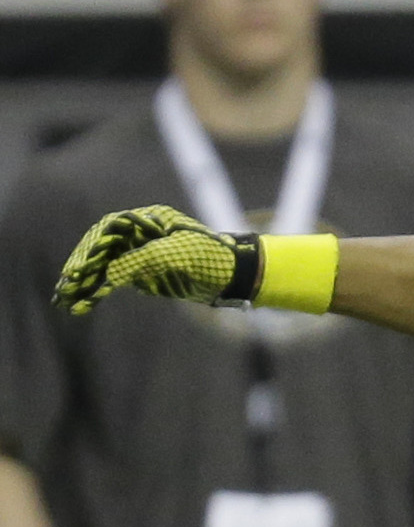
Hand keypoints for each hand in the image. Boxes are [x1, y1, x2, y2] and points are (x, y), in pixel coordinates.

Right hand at [52, 205, 252, 313]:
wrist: (235, 275)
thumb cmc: (211, 257)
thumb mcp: (177, 255)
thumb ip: (142, 260)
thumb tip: (110, 274)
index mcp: (150, 221)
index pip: (111, 228)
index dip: (92, 247)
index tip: (80, 267)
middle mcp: (141, 235)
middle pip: (102, 247)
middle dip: (82, 265)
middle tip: (67, 284)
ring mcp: (141, 253)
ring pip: (104, 265)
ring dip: (84, 281)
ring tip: (64, 298)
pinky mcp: (144, 273)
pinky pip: (115, 281)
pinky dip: (98, 292)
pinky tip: (82, 305)